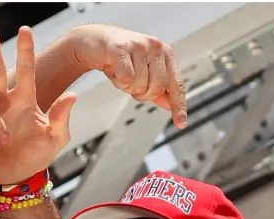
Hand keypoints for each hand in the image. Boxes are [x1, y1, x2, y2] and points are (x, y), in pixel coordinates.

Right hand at [0, 27, 74, 185]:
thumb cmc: (38, 155)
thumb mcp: (55, 139)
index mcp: (25, 101)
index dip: (25, 51)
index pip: (26, 72)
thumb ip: (62, 118)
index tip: (25, 31)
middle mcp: (5, 103)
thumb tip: (73, 95)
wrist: (18, 176)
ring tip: (6, 141)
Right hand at [66, 24, 186, 127]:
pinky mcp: (121, 47)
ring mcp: (139, 45)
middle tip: (131, 85)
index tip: (181, 124)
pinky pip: (126, 78)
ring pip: (140, 84)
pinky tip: (113, 71)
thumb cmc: (120, 57)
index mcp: (166, 53)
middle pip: (158, 88)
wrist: (92, 40)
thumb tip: (169, 104)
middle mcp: (156, 46)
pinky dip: (118, 81)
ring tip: (120, 74)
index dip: (178, 105)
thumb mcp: (143, 72)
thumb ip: (157, 88)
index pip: (176, 84)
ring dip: (127, 87)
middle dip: (143, 94)